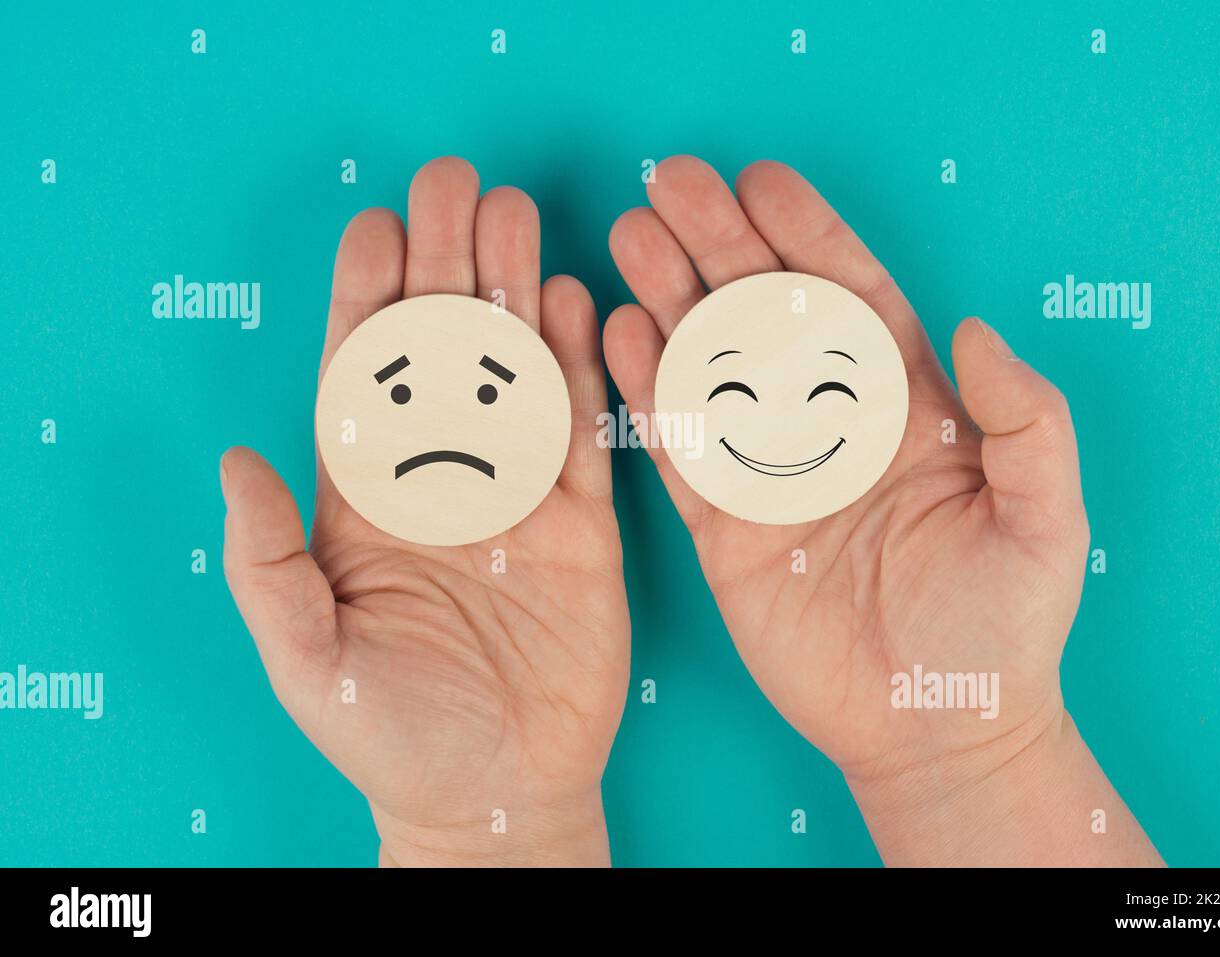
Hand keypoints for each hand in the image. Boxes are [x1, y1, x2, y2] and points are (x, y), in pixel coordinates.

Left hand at [221, 158, 628, 866]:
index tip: (373, 226)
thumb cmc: (389, 734)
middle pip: (443, 352)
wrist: (495, 794)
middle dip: (444, 265)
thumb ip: (268, 562)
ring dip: (514, 293)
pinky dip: (583, 368)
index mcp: (367, 500)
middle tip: (455, 183)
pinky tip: (576, 304)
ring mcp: (517, 495)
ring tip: (515, 217)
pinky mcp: (583, 523)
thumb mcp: (308, 659)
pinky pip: (585, 432)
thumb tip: (235, 458)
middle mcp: (443, 479)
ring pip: (517, 372)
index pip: (363, 380)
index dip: (364, 300)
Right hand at [604, 156, 1159, 864]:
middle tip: (669, 182)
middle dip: (721, 244)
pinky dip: (647, 393)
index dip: (808, 234)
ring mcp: (772, 474)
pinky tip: (619, 332)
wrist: (939, 730)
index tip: (761, 180)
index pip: (852, 299)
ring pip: (712, 367)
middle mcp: (830, 425)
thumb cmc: (1004, 626)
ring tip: (629, 236)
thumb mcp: (1046, 519)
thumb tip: (975, 329)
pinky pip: (678, 451)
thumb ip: (1028, 420)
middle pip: (767, 315)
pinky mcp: (726, 530)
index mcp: (908, 406)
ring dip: (670, 299)